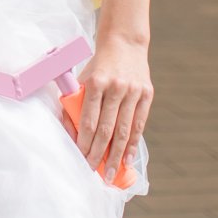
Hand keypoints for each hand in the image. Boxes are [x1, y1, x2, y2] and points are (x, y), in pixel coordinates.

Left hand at [71, 38, 151, 181]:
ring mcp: (133, 91)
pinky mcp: (147, 94)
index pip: (89, 120)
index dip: (85, 142)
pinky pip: (139, 124)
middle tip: (94, 173)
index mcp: (96, 83)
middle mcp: (116, 87)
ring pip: (124, 130)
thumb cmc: (98, 66)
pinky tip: (127, 160)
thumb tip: (70, 132)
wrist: (124, 43)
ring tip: (111, 173)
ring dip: (117, 155)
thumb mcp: (83, 79)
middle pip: (106, 128)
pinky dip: (133, 144)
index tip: (80, 158)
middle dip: (99, 154)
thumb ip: (75, 103)